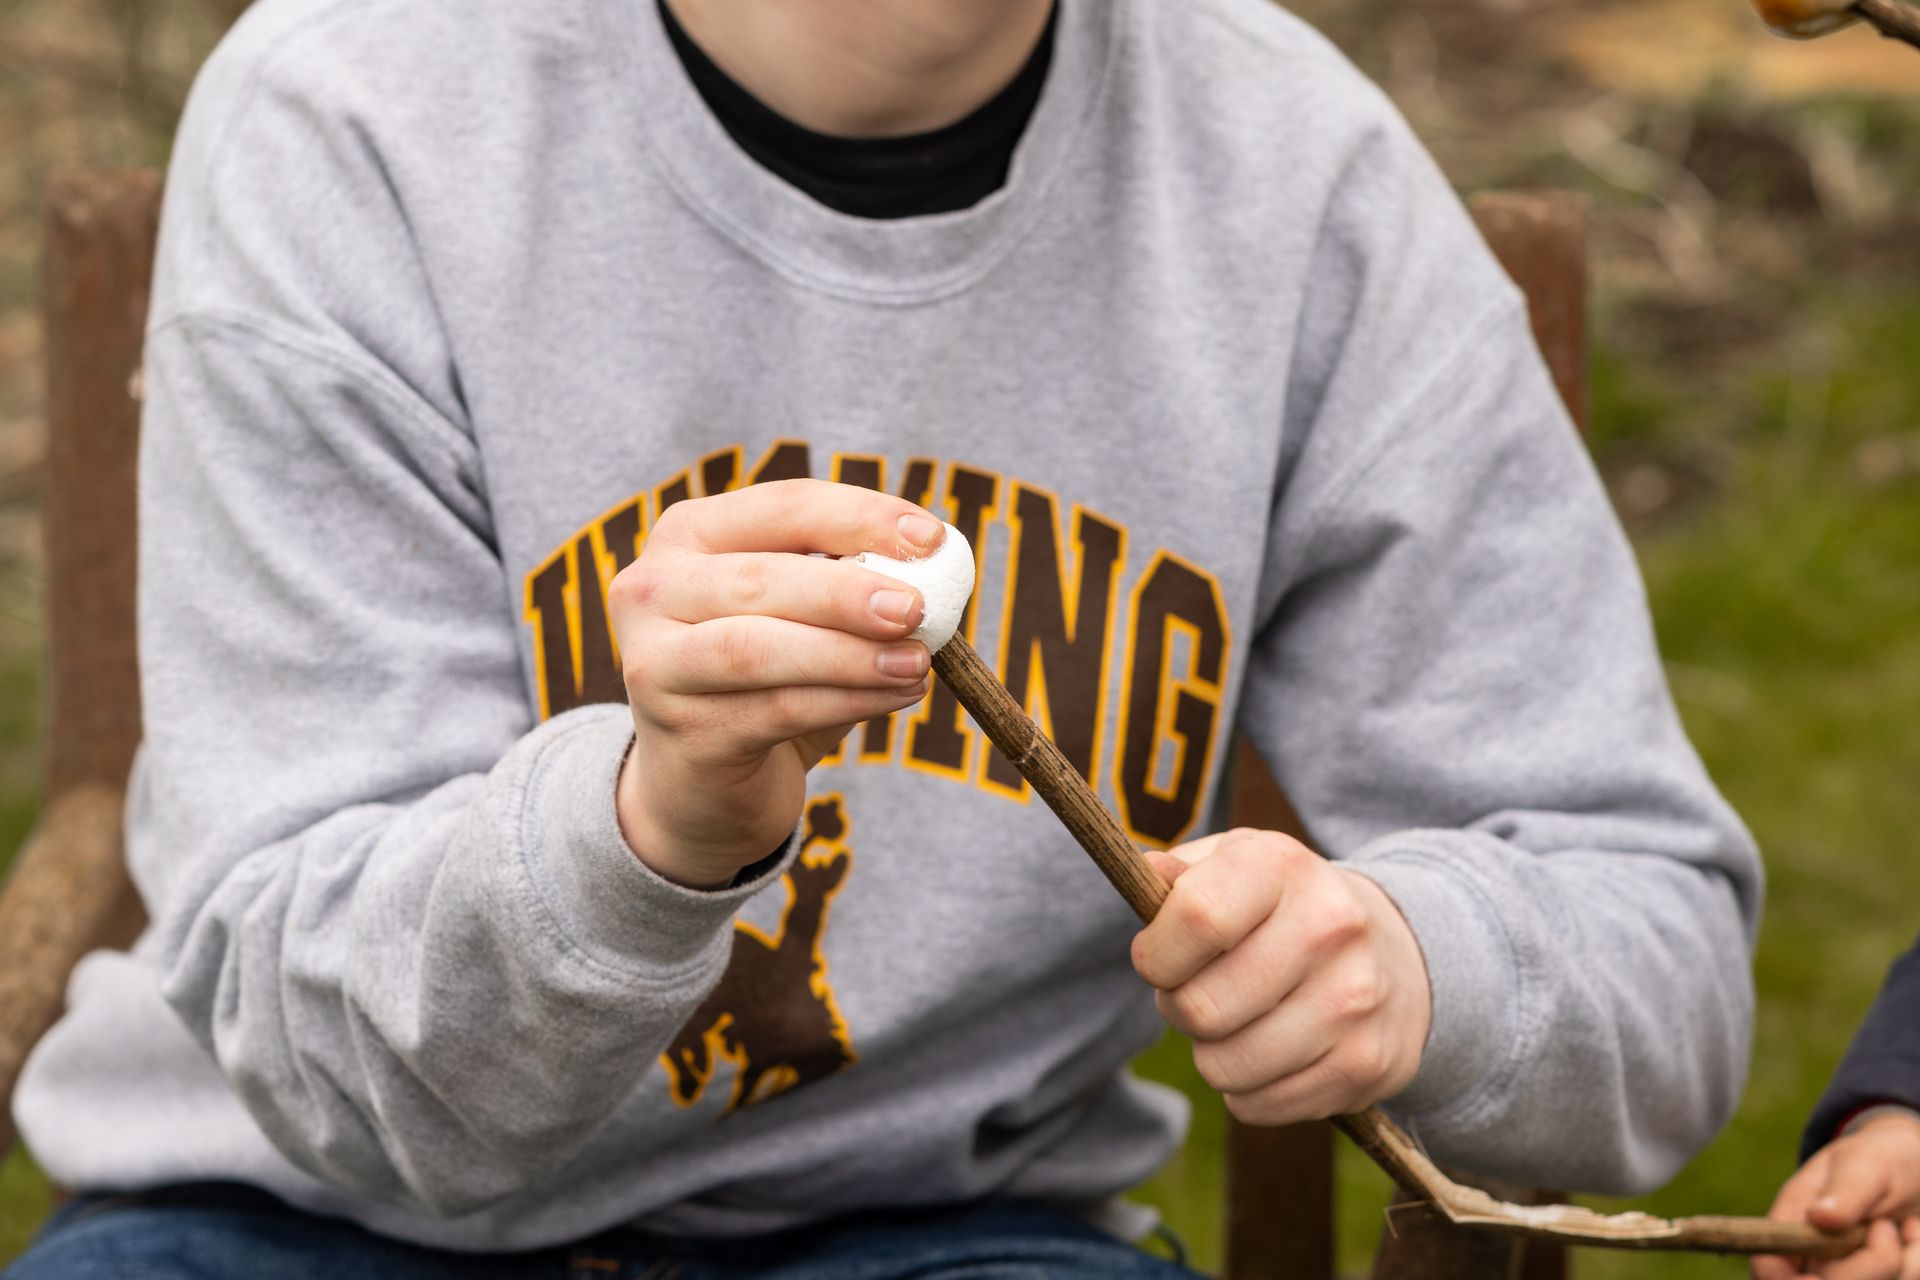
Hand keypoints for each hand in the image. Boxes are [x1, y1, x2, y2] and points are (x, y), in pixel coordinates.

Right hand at [609, 479, 944, 887]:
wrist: (704, 784)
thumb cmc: (765, 679)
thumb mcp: (802, 616)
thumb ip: (848, 580)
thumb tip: (934, 561)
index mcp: (689, 534)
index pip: (783, 506)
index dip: (860, 517)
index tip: (933, 540)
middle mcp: (654, 590)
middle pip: (760, 579)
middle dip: (847, 591)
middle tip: (919, 608)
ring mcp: (656, 664)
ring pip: (759, 649)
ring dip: (850, 656)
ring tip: (916, 663)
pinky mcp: (683, 733)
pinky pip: (775, 710)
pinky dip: (847, 702)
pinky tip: (896, 697)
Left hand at [1131, 828, 1431, 1123]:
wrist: (1397, 952)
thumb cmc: (1283, 908)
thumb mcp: (1235, 866)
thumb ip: (1181, 874)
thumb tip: (1146, 874)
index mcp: (1284, 866)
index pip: (1196, 918)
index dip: (1156, 954)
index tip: (1156, 958)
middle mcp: (1330, 927)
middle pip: (1201, 1007)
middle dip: (1178, 1009)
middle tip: (1199, 992)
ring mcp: (1354, 1000)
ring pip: (1224, 1067)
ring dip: (1212, 1054)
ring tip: (1237, 1022)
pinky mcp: (1366, 1065)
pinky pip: (1258, 1106)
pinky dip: (1248, 1089)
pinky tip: (1272, 1052)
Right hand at [1755, 1111, 1919, 1279]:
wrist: (1913, 1170)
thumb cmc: (1879, 1159)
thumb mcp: (1864, 1163)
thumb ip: (1846, 1190)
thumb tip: (1820, 1217)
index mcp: (1791, 1225)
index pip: (1770, 1268)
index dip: (1787, 1279)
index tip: (1822, 1269)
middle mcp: (1815, 1260)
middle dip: (1870, 1264)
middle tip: (1885, 1227)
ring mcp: (1849, 1275)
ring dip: (1903, 1262)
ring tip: (1905, 1226)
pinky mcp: (1882, 1279)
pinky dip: (1915, 1263)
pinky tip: (1913, 1239)